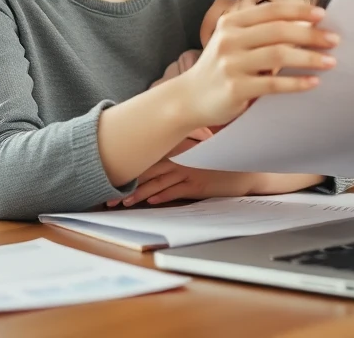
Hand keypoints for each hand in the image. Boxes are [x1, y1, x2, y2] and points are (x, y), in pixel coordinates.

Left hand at [113, 161, 258, 206]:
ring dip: (139, 193)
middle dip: (127, 183)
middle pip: (148, 171)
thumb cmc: (222, 161)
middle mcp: (181, 159)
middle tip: (107, 194)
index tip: (112, 175)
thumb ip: (181, 152)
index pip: (149, 158)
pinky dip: (162, 195)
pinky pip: (176, 190)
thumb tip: (161, 159)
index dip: (130, 166)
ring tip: (122, 202)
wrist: (245, 168)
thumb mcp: (200, 152)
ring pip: (158, 182)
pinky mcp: (197, 184)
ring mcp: (189, 171)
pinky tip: (150, 201)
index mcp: (179, 150)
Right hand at [170, 2, 338, 128]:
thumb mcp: (232, 41)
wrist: (189, 98)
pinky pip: (273, 84)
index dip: (298, 10)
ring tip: (330, 61)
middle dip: (310, 34)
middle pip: (278, 31)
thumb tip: (304, 27)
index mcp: (231, 23)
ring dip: (308, 58)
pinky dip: (296, 83)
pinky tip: (313, 82)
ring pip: (278, 56)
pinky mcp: (235, 89)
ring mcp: (231, 64)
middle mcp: (229, 40)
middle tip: (334, 40)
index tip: (322, 15)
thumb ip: (259, 32)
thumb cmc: (220, 68)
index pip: (271, 11)